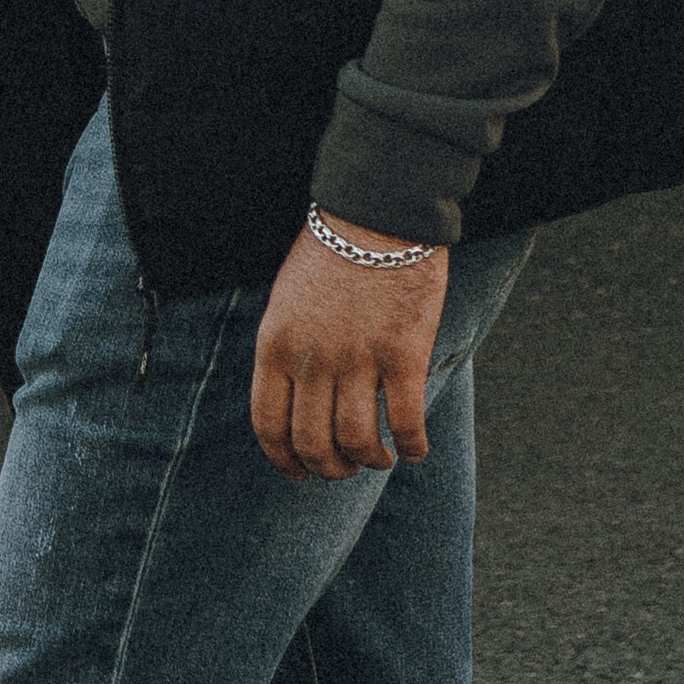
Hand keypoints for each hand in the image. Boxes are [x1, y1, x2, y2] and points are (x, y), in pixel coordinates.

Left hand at [249, 220, 448, 480]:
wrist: (376, 210)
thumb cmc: (331, 251)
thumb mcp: (286, 299)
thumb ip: (286, 349)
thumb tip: (294, 400)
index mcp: (275, 343)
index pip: (268, 423)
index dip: (284, 460)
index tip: (299, 473)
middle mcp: (311, 358)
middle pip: (314, 442)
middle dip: (330, 468)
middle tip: (345, 468)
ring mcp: (358, 358)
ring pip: (358, 441)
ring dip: (370, 461)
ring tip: (379, 458)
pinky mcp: (403, 353)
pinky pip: (405, 421)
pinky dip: (411, 446)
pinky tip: (415, 450)